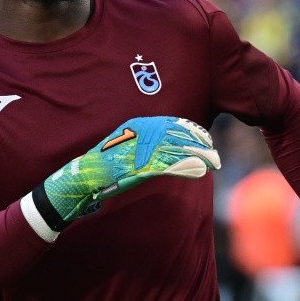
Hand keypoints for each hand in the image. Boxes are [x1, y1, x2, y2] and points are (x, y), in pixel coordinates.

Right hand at [35, 116, 220, 228]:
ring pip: (177, 150)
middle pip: (177, 135)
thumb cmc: (106, 164)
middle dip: (199, 143)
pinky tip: (199, 171)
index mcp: (138, 126)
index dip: (192, 130)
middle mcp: (140, 134)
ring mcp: (140, 151)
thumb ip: (145, 143)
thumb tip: (166, 145)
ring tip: (213, 163)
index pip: (171, 123)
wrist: (84, 177)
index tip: (206, 138)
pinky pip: (168, 166)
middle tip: (215, 153)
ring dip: (198, 156)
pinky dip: (186, 167)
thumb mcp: (127, 146)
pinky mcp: (139, 168)